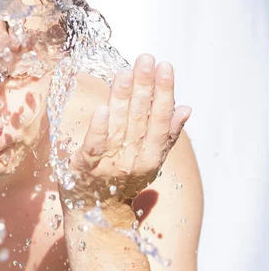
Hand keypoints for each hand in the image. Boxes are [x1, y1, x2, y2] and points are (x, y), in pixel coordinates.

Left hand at [64, 54, 190, 216]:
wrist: (96, 211)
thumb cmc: (123, 180)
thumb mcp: (149, 160)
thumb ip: (166, 135)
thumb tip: (185, 108)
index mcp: (151, 156)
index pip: (160, 119)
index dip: (163, 92)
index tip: (166, 67)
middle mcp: (133, 159)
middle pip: (140, 118)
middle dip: (144, 86)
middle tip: (146, 59)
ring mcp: (110, 163)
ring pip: (119, 125)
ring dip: (123, 98)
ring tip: (126, 73)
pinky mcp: (85, 166)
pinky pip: (94, 145)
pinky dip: (99, 128)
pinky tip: (103, 108)